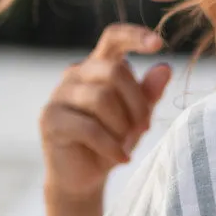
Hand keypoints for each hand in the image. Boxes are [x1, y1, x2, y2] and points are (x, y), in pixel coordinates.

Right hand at [39, 23, 172, 201]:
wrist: (83, 178)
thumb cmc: (110, 144)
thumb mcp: (135, 120)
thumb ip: (148, 95)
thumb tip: (164, 68)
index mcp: (97, 67)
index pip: (113, 38)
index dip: (134, 36)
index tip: (158, 44)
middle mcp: (75, 74)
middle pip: (114, 71)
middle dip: (137, 102)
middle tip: (145, 127)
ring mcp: (59, 95)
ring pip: (101, 98)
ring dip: (122, 126)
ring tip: (127, 145)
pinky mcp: (50, 119)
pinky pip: (89, 128)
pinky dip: (111, 146)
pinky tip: (122, 159)